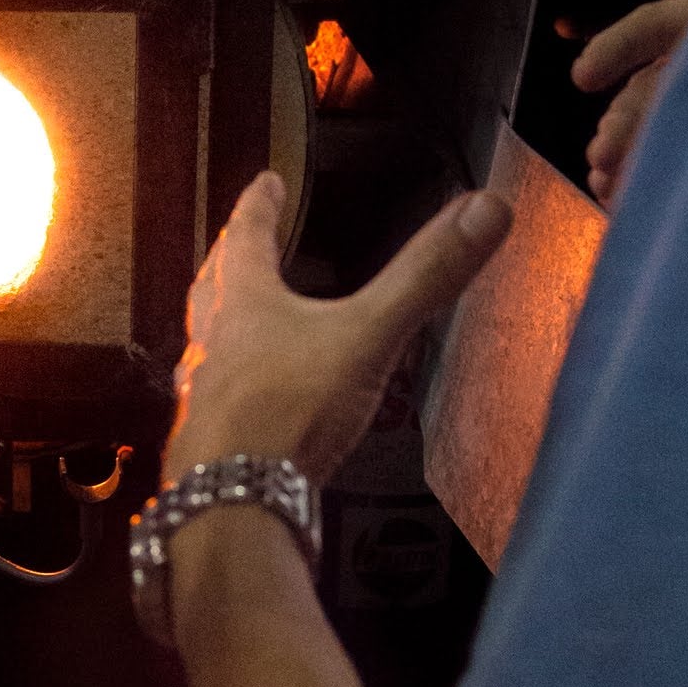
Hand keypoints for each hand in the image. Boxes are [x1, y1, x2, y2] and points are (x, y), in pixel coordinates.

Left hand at [167, 172, 509, 488]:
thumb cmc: (287, 414)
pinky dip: (230, 387)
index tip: (264, 184)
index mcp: (244, 303)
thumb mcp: (368, 336)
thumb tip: (484, 211)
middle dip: (229, 260)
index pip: (247, 237)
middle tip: (236, 245)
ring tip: (237, 323)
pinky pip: (214, 400)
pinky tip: (248, 406)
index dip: (258, 206)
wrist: (233, 502)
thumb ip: (425, 277)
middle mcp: (212, 343)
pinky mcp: (206, 442)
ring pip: (206, 344)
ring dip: (221, 325)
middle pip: (213, 287)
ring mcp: (203, 395)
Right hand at [569, 0, 687, 204]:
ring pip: (661, 131)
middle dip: (622, 119)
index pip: (659, 25)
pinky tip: (625, 202)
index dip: (619, 45)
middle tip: (602, 150)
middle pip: (655, 88)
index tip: (583, 74)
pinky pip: (681, 167)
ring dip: (626, 156)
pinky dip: (647, 185)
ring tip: (608, 182)